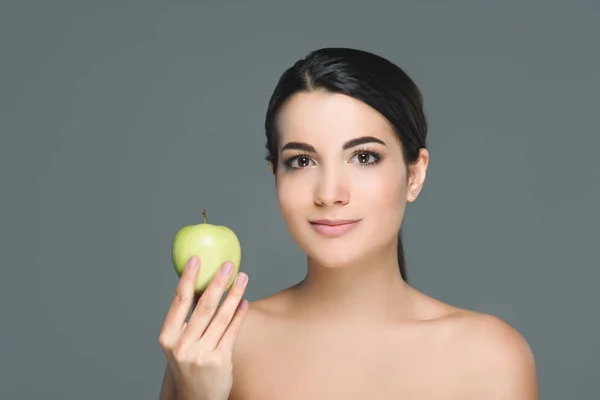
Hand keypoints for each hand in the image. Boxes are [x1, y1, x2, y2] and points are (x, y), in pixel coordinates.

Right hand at [159, 256, 248, 399]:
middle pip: (203, 306)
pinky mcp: (219, 361)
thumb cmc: (188, 363)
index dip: (188, 278)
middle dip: (217, 282)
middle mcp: (182, 346)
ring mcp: (201, 354)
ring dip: (234, 294)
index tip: (196, 259)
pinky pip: (232, 331)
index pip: (179, 301)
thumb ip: (188, 318)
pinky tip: (244, 301)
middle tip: (228, 265)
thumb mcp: (180, 343)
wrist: (194, 398)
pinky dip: (239, 314)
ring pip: (221, 317)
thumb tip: (202, 283)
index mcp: (168, 337)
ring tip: (243, 277)